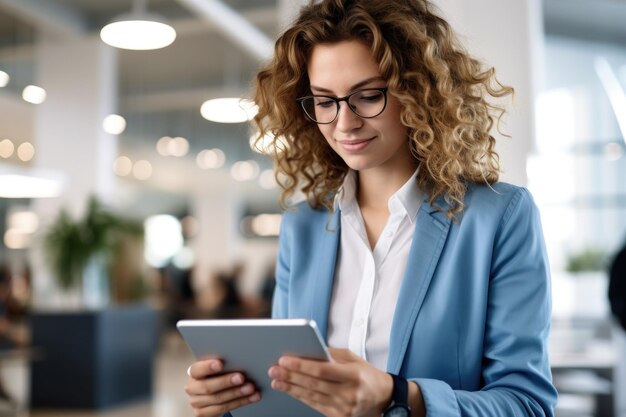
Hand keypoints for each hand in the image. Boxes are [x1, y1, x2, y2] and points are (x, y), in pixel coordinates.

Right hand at [185, 359, 260, 416]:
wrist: (210, 396)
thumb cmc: (216, 376)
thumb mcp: (216, 369)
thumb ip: (223, 364)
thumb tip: (240, 358)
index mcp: (194, 372)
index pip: (197, 369)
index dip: (208, 367)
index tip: (220, 363)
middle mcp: (192, 388)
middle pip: (208, 386)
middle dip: (226, 382)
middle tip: (241, 377)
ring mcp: (196, 402)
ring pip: (218, 399)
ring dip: (237, 393)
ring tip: (251, 388)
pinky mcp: (202, 414)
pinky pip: (223, 409)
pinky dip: (240, 402)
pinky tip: (251, 397)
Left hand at [268, 348, 392, 416]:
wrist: (384, 398)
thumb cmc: (367, 374)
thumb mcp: (353, 359)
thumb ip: (331, 354)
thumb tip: (307, 349)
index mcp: (354, 375)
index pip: (322, 370)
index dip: (302, 365)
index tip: (285, 360)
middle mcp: (350, 393)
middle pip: (314, 384)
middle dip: (291, 376)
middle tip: (274, 369)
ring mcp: (344, 408)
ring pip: (312, 396)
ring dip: (291, 388)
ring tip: (277, 380)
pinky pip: (315, 406)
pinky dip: (301, 397)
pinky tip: (290, 390)